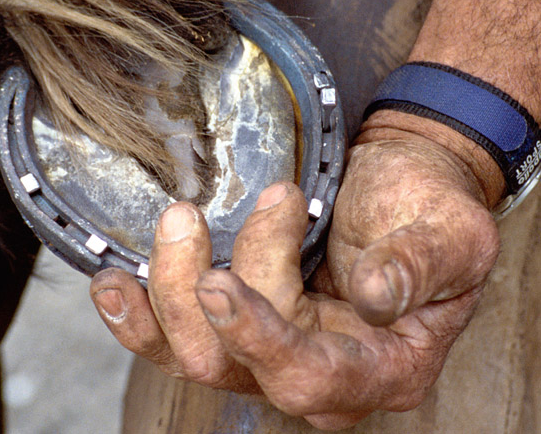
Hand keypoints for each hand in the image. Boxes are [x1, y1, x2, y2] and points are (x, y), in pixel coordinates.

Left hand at [90, 134, 498, 430]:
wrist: (403, 186)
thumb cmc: (429, 210)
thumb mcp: (448, 235)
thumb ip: (417, 267)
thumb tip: (374, 295)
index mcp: (384, 364)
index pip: (313, 376)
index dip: (261, 340)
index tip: (220, 284)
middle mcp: (322, 369)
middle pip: (238, 366)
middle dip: (208, 291)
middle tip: (201, 216)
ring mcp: (275, 347)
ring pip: (196, 354)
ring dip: (165, 294)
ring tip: (173, 225)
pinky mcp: (243, 319)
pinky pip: (180, 336)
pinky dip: (139, 315)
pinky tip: (115, 283)